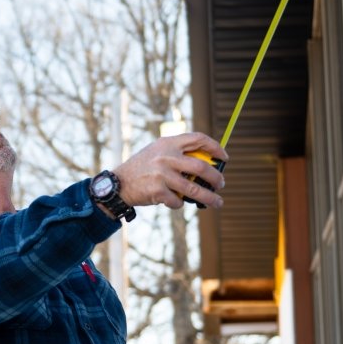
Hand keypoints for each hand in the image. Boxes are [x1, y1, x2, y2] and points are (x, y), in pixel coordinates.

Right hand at [111, 132, 228, 208]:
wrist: (118, 183)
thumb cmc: (142, 168)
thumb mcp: (157, 151)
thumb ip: (177, 153)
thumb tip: (207, 164)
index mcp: (168, 143)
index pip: (198, 139)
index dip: (215, 147)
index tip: (224, 157)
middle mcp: (166, 157)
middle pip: (201, 167)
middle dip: (216, 178)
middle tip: (221, 184)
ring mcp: (161, 175)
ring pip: (194, 189)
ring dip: (209, 198)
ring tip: (217, 202)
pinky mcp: (157, 191)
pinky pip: (178, 201)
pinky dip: (180, 204)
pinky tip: (176, 203)